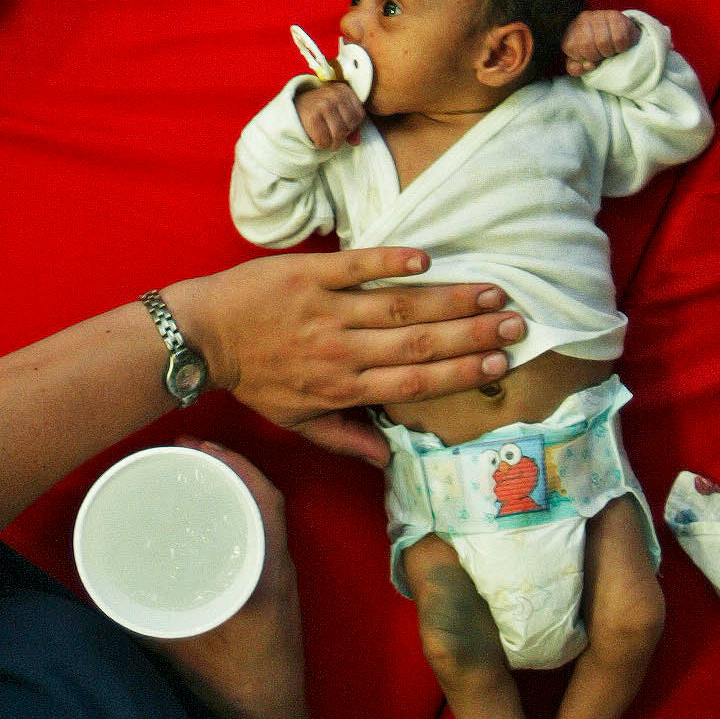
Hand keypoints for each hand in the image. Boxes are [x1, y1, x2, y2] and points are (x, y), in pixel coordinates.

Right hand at [142, 443, 301, 718]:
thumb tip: (98, 585)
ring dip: (236, 490)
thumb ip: (141, 618)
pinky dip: (240, 516)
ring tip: (197, 475)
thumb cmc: (233, 685)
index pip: (265, 500)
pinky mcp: (275, 594)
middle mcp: (280, 568)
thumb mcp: (180, 648)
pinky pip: (262, 537)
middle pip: (264, 500)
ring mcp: (281, 581)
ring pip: (265, 518)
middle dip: (229, 468)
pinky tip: (213, 520)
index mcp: (269, 572)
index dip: (235, 464)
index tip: (198, 446)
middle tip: (188, 452)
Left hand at [165, 248, 523, 464]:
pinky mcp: (308, 274)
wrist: (203, 336)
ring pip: (398, 305)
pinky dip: (390, 261)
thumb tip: (390, 459)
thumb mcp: (296, 421)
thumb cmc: (252, 379)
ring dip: (448, 298)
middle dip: (472, 334)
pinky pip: (356, 266)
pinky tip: (425, 259)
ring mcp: (326, 309)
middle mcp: (342, 349)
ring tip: (491, 291)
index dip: (461, 373)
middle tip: (516, 323)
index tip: (501, 364)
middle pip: (418, 342)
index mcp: (343, 387)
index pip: (414, 381)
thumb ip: (345, 438)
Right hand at [295, 79, 363, 149]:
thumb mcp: (337, 111)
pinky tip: (318, 140)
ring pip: (338, 134)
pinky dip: (322, 145)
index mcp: (343, 90)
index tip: (342, 125)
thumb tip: (356, 142)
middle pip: (350, 125)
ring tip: (327, 140)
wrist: (292, 108)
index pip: (359, 115)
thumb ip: (351, 126)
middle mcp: (333, 95)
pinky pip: (324, 140)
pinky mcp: (311, 117)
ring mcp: (322, 105)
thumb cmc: (319, 110)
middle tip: (333, 135)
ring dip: (333, 143)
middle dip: (343, 135)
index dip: (353, 126)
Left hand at [562, 8, 636, 76]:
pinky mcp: (616, 16)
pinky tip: (619, 45)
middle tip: (602, 54)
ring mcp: (599, 15)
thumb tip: (588, 65)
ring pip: (604, 42)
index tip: (591, 58)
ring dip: (610, 51)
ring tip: (611, 49)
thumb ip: (576, 68)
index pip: (572, 48)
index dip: (584, 58)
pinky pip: (620, 38)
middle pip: (587, 45)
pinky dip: (621, 47)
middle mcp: (583, 19)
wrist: (616, 33)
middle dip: (597, 55)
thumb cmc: (595, 49)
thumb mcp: (580, 61)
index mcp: (570, 30)